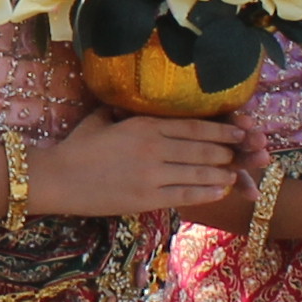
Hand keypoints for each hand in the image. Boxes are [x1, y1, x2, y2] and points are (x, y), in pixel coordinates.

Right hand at [28, 112, 241, 218]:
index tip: (239, 131)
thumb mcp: (102, 120)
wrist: (57, 179)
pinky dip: (207, 192)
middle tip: (243, 154)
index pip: (194, 126)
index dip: (221, 130)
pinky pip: (186, 194)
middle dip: (228, 152)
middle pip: (203, 149)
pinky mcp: (148, 198)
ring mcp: (152, 174)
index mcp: (144, 125)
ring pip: (199, 172)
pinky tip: (220, 190)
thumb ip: (122, 111)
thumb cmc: (77, 148)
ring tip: (235, 174)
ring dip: (222, 173)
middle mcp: (154, 148)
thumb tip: (130, 102)